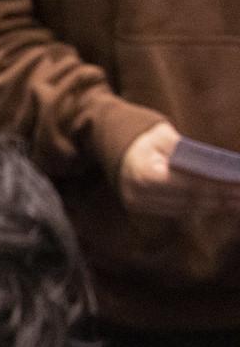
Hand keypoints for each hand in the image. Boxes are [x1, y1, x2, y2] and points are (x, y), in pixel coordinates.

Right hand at [117, 121, 239, 218]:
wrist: (118, 151)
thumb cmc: (146, 139)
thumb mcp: (162, 135)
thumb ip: (186, 150)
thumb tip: (218, 166)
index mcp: (143, 173)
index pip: (187, 184)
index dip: (216, 185)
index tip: (239, 182)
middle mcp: (139, 194)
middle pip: (189, 199)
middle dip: (221, 196)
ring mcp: (141, 205)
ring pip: (188, 209)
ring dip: (217, 206)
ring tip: (239, 200)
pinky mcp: (147, 210)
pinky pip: (181, 211)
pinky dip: (204, 207)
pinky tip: (224, 204)